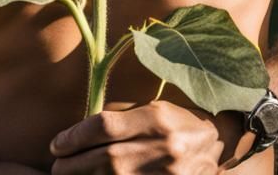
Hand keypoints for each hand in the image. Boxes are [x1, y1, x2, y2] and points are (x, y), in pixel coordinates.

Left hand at [49, 100, 242, 173]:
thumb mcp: (154, 109)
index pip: (105, 127)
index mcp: (157, 118)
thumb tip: (79, 134)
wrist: (221, 143)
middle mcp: (163, 148)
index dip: (75, 137)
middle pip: (104, 160)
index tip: (57, 144)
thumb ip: (121, 120)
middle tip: (56, 166)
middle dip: (72, 165)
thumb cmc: (180, 121)